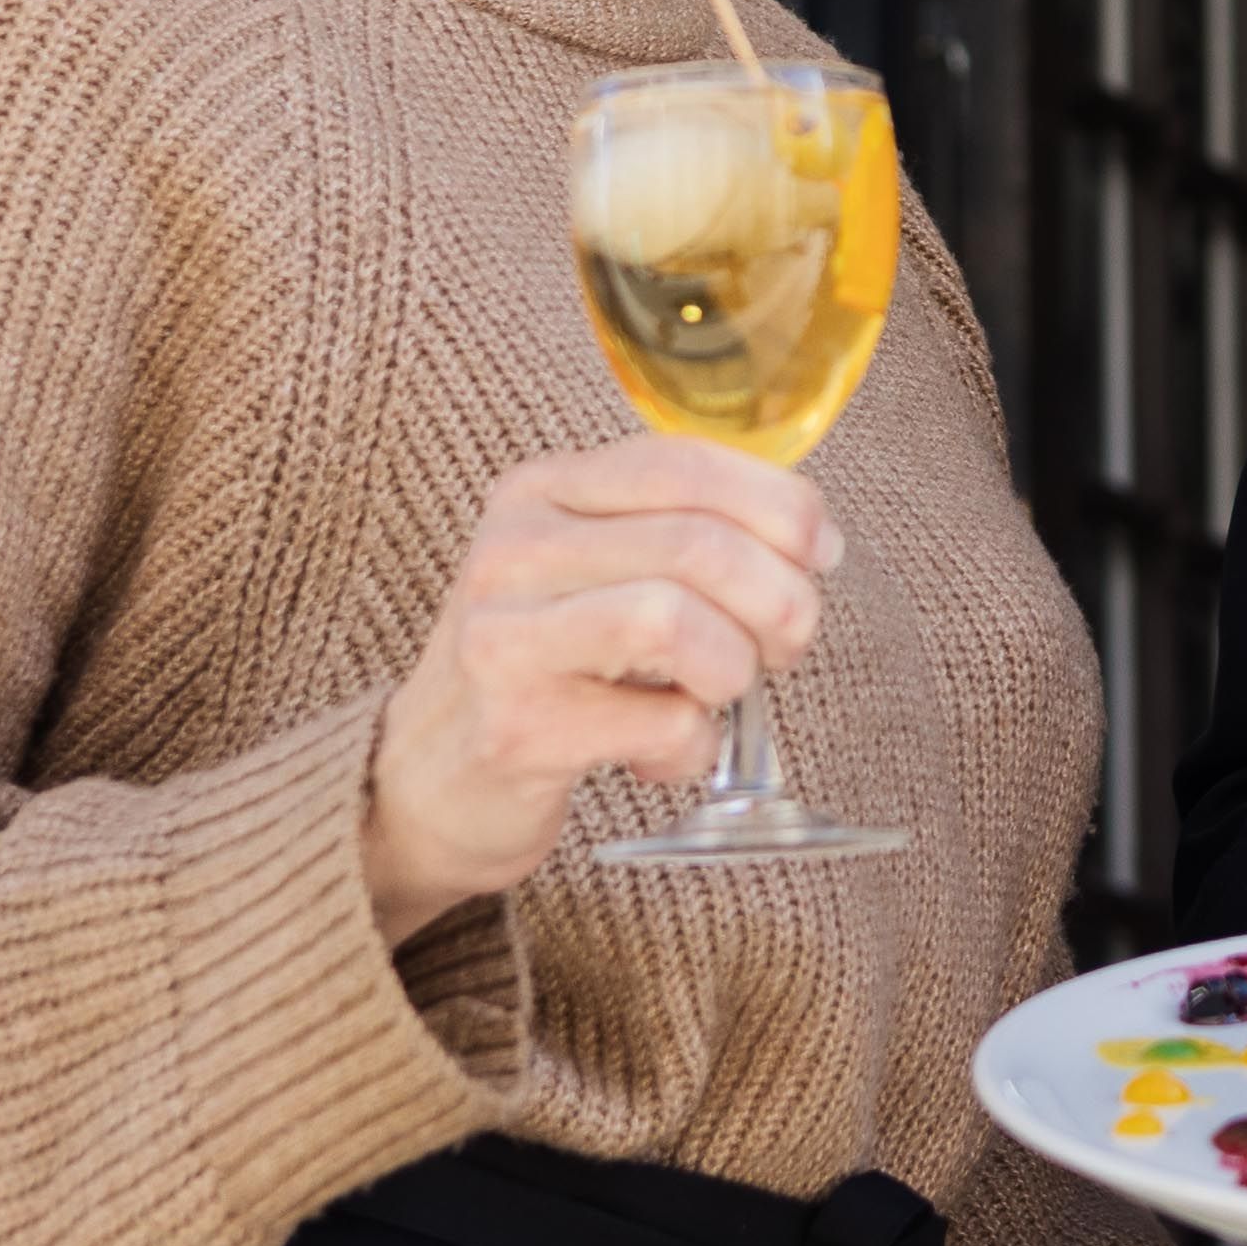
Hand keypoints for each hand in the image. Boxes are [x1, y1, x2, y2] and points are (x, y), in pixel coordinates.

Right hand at [362, 435, 836, 943]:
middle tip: (788, 643)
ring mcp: (504, 638)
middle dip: (780, 599)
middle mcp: (512, 548)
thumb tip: (810, 535)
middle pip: (699, 544)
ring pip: (676, 619)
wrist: (425, 783)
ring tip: (720, 693)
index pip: (684, 462)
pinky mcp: (517, 730)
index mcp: (541, 490)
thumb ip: (681, 532)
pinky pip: (662, 722)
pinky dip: (694, 744)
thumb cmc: (545, 667)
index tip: (822, 552)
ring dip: (735, 667)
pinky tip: (663, 751)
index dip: (779, 504)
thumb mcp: (594, 572)